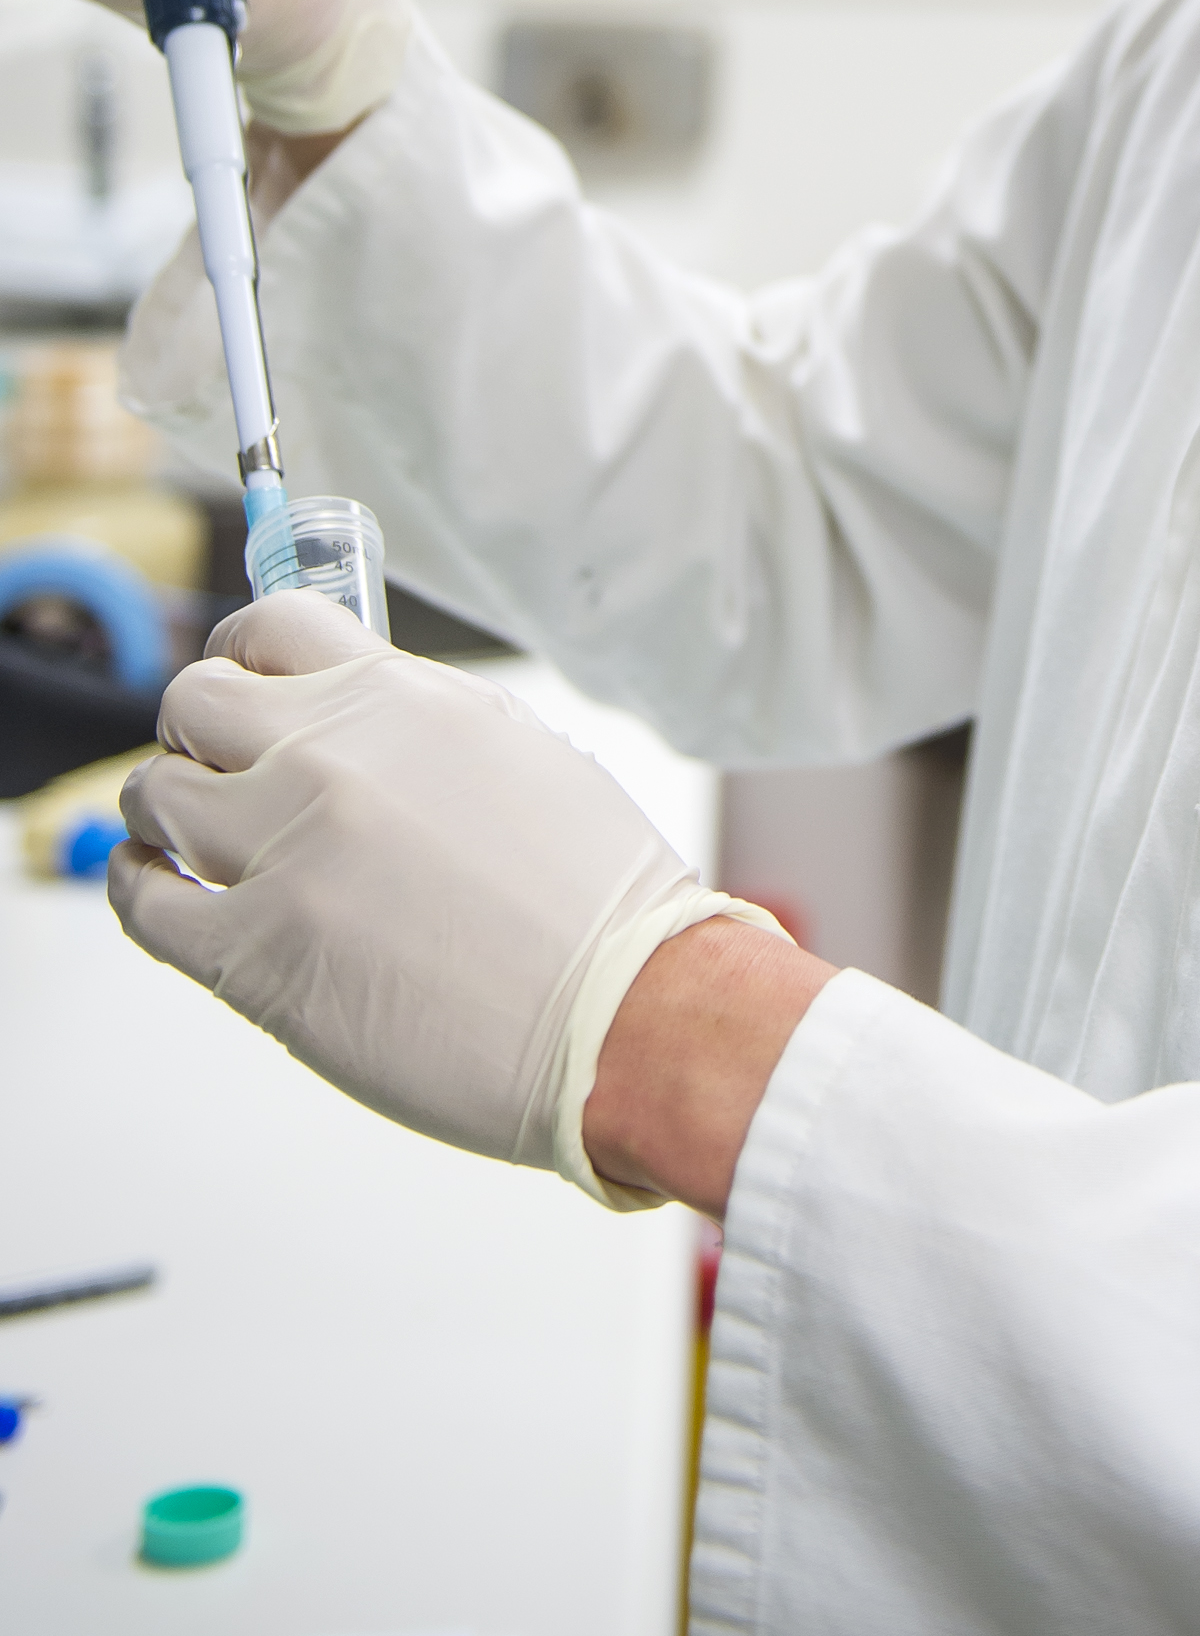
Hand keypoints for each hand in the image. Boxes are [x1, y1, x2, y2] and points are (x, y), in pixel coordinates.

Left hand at [111, 593, 787, 1203]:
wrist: (622, 1008)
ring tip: (190, 841)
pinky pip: (143, 901)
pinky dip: (141, 888)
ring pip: (153, 793)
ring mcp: (281, 853)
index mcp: (400, 699)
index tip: (240, 681)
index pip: (269, 627)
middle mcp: (329, 757)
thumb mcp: (518, 753)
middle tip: (215, 767)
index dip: (241, 655)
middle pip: (192, 699)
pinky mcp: (251, 955)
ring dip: (165, 811)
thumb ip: (418, 726)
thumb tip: (355, 716)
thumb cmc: (597, 902)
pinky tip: (164, 891)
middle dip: (196, 731)